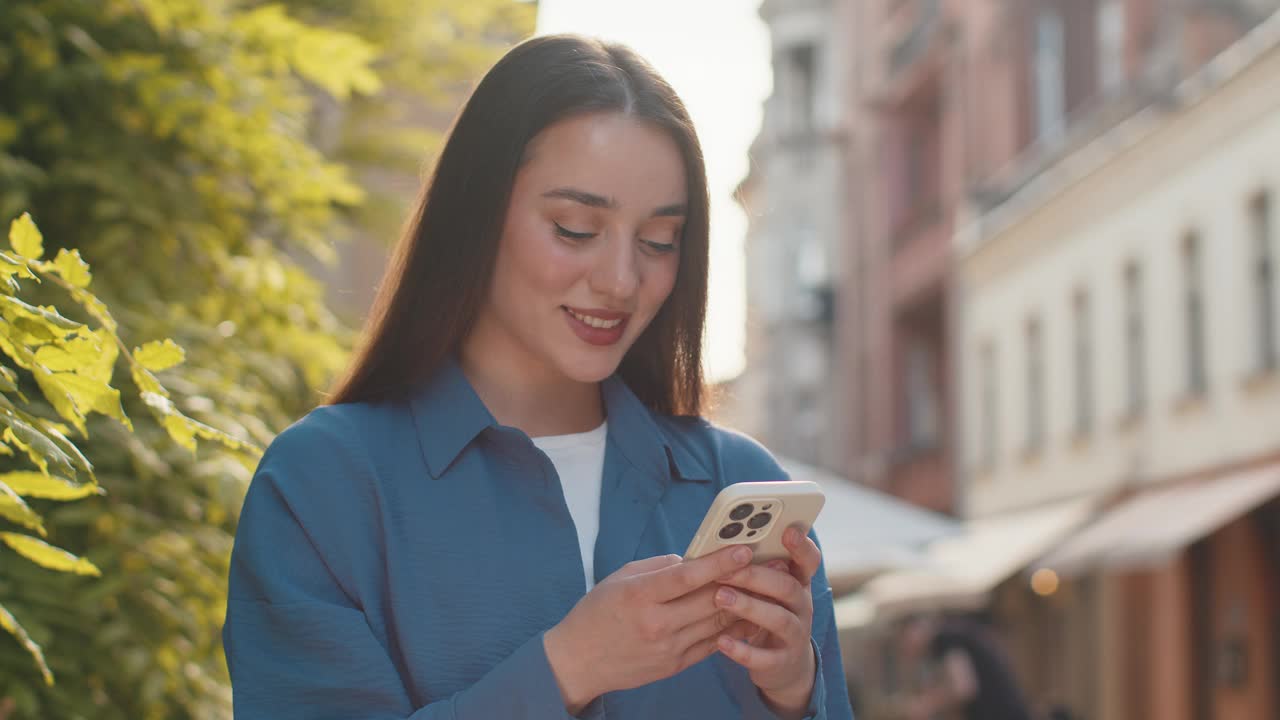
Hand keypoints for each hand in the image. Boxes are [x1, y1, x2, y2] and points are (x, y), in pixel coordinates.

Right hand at [544, 546, 756, 712]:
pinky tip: (749, 614)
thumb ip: (658, 567)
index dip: (718, 562)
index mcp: (640, 596)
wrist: (580, 661)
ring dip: (745, 604)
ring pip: (716, 623)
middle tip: (768, 565)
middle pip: (709, 599)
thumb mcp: (620, 578)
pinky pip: (713, 644)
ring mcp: (668, 648)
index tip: (744, 550)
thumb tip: (692, 561)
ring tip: (766, 587)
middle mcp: (657, 624)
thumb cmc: (597, 612)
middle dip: (742, 581)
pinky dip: (733, 628)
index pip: (687, 577)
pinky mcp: (676, 665)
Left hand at [714, 527, 821, 717]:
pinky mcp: (782, 662)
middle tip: (726, 570)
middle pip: (787, 586)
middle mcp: (802, 606)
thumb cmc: (767, 613)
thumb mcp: (767, 591)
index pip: (808, 560)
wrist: (784, 666)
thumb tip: (722, 545)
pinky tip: (721, 641)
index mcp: (798, 583)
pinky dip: (743, 650)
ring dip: (749, 607)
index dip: (801, 546)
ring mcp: (795, 635)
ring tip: (720, 598)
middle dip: (756, 576)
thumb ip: (755, 569)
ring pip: (779, 619)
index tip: (788, 531)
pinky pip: (764, 657)